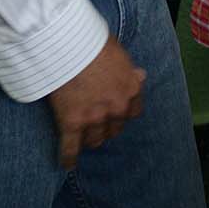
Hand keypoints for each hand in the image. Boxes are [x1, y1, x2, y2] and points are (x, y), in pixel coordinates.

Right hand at [46, 36, 144, 168]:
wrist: (71, 46)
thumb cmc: (94, 43)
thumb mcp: (121, 54)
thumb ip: (130, 70)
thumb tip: (140, 76)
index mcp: (131, 90)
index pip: (133, 112)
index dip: (123, 113)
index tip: (116, 112)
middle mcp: (116, 108)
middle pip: (114, 128)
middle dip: (107, 126)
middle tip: (96, 123)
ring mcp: (94, 118)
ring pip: (95, 140)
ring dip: (90, 139)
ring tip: (83, 139)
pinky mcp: (71, 123)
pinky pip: (70, 148)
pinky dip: (68, 157)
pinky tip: (68, 164)